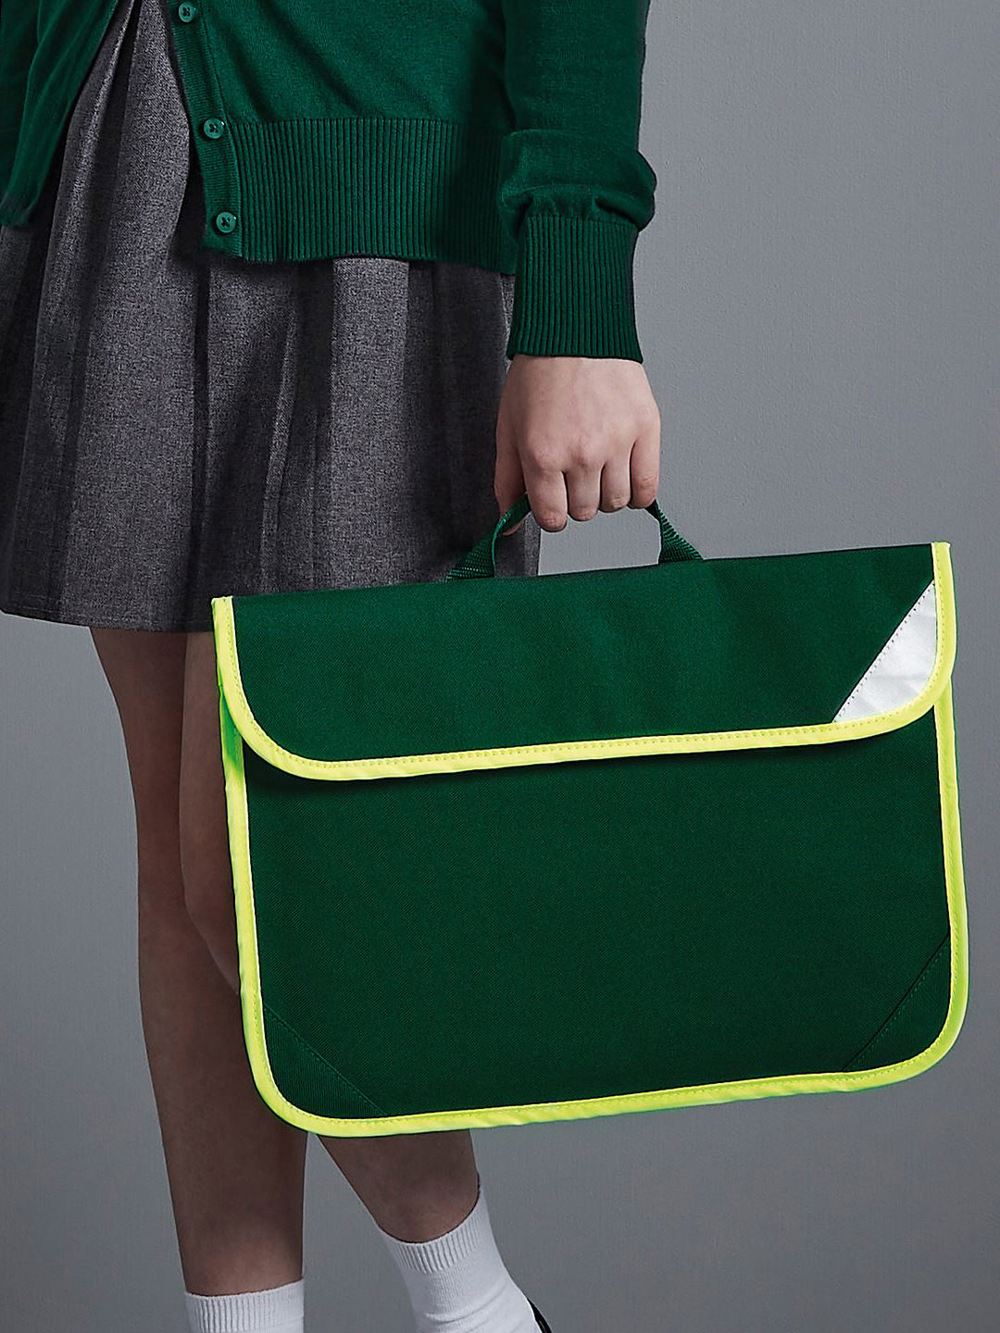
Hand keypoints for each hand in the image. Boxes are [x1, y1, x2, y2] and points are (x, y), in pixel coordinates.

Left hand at [494, 354, 660, 535]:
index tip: (553, 498)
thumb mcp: (509, 428)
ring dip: (605, 493)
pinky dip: (638, 491)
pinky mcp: (645, 429)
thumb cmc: (539, 374)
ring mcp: (617, 442)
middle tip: (573, 471)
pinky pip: (648, 487)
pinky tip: (624, 475)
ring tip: (597, 466)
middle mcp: (582, 453)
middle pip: (585, 512)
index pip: (553, 519)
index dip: (551, 513)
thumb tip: (508, 524)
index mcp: (543, 455)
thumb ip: (508, 481)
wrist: (574, 329)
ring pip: (616, 502)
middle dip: (575, 499)